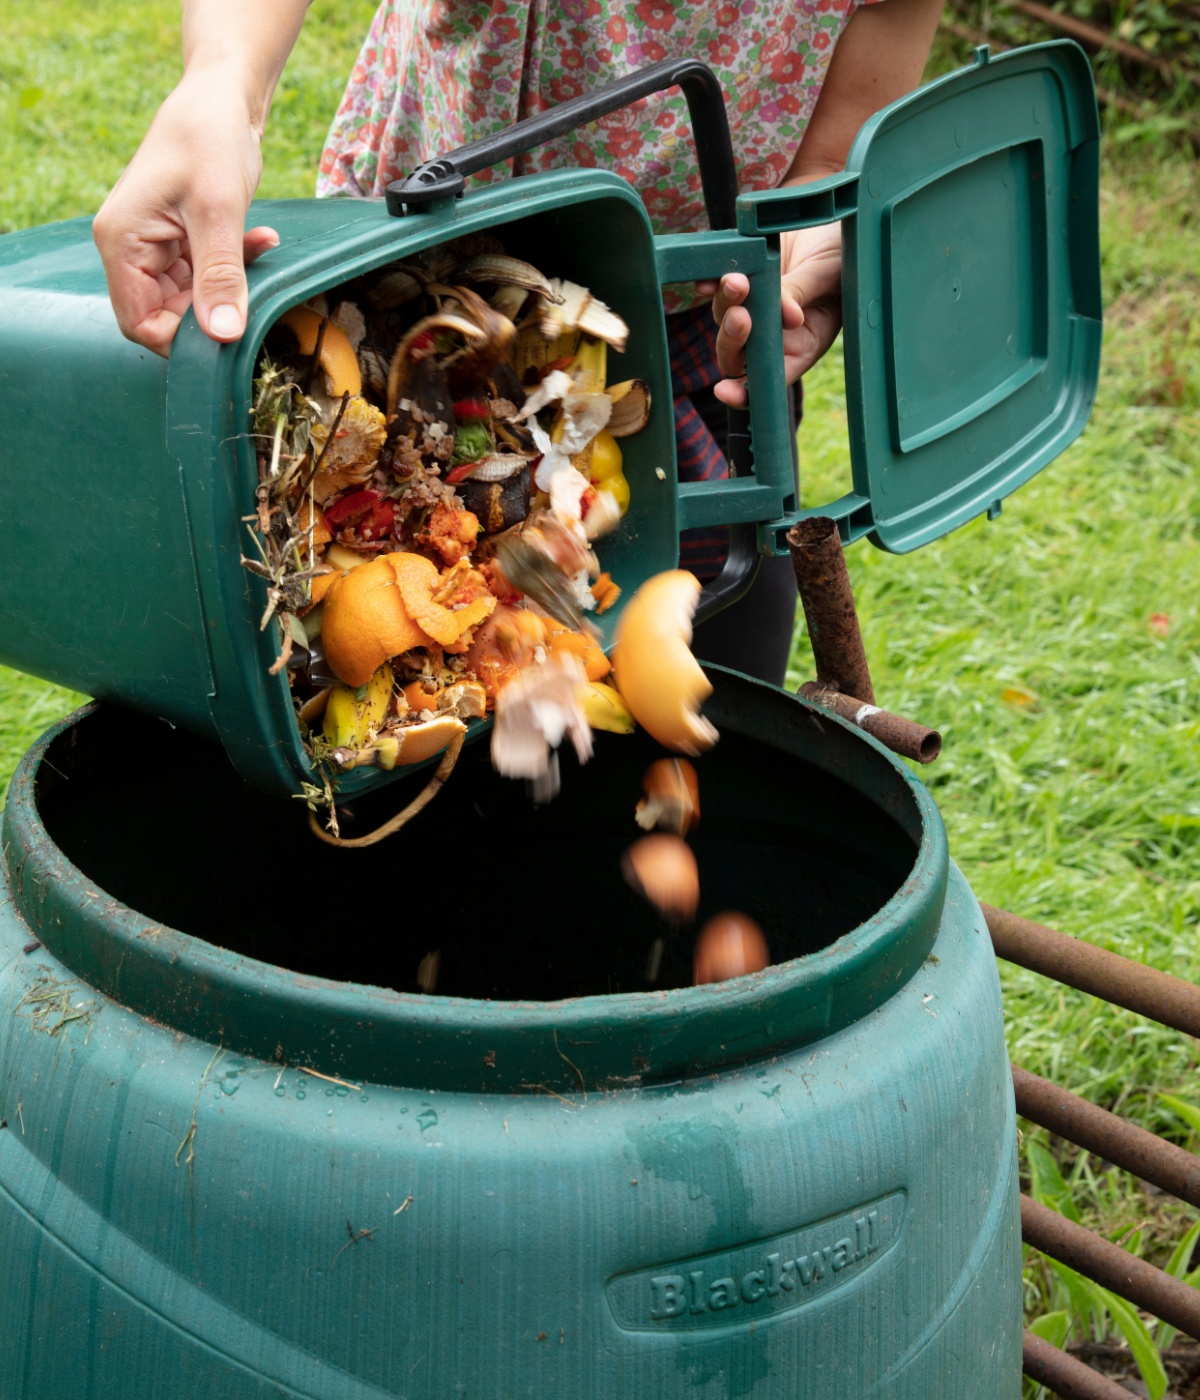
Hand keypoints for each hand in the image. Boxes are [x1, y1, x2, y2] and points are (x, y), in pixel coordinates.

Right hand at [93, 65, 278, 356]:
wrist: (221, 97)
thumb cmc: (209, 139)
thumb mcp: (219, 211)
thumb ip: (220, 275)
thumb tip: (223, 334)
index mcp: (122, 242)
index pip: (139, 323)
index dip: (181, 340)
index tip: (226, 333)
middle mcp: (130, 248)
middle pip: (165, 316)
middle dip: (212, 313)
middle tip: (253, 297)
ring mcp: (155, 246)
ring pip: (192, 300)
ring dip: (230, 287)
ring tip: (257, 252)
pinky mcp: (181, 241)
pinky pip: (207, 276)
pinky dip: (237, 267)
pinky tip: (262, 240)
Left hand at [705, 222, 843, 407]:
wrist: (831, 218)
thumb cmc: (844, 253)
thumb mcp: (830, 276)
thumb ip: (803, 294)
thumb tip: (785, 315)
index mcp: (802, 345)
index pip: (769, 379)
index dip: (745, 392)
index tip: (726, 391)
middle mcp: (774, 332)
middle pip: (738, 354)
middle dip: (734, 340)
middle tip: (741, 316)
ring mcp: (754, 306)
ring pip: (724, 319)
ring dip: (725, 304)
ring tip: (737, 280)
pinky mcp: (741, 278)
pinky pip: (715, 288)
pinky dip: (709, 285)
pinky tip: (707, 279)